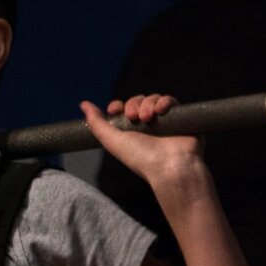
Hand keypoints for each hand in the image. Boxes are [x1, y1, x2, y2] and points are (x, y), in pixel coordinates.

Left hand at [80, 95, 209, 211]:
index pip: (123, 108)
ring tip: (147, 118)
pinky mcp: (182, 118)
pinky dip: (164, 102)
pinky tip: (160, 111)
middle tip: (133, 118)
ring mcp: (165, 121)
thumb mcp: (112, 141)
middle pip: (137, 101)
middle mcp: (149, 125)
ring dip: (147, 104)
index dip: (118, 105)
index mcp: (132, 130)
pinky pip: (171, 101)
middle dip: (133, 105)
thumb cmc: (140, 158)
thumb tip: (83, 104)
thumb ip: (96, 123)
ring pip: (153, 98)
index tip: (114, 110)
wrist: (169, 167)